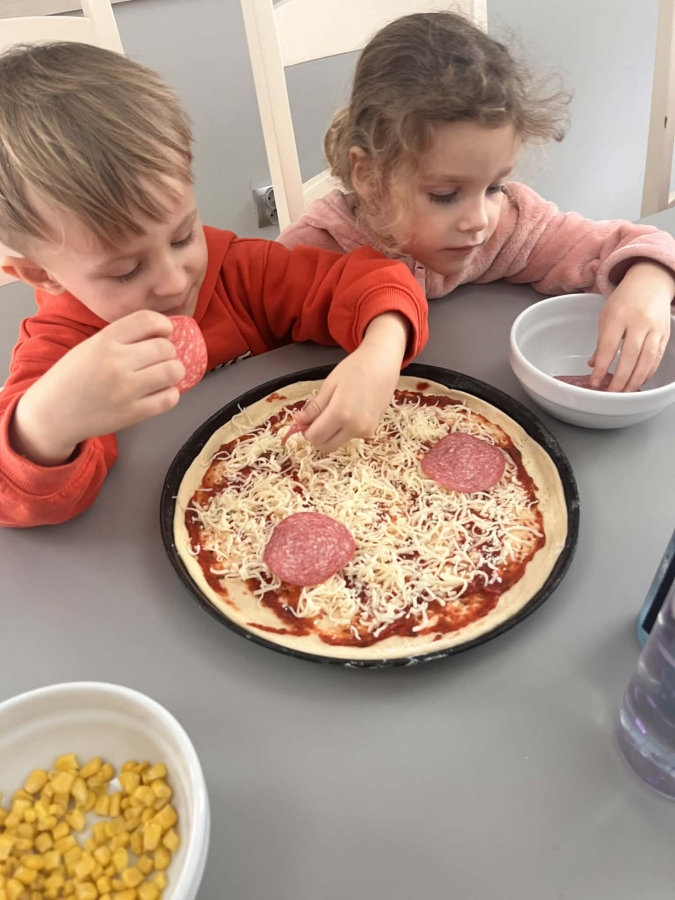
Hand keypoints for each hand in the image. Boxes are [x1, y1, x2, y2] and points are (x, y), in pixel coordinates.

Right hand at [10, 310, 184, 465]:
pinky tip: (160, 392)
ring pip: (173, 371)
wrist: (53, 413)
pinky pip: (169, 399)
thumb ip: (122, 337)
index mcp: (104, 341)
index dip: (163, 325)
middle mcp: (116, 363)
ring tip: (163, 374)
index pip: (148, 320)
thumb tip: (161, 332)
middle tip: (159, 358)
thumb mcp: (90, 346)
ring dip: (174, 371)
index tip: (164, 332)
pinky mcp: (133, 413)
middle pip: (165, 347)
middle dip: (169, 351)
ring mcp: (126, 390)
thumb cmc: (73, 377)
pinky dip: (171, 394)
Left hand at [295, 312, 408, 452]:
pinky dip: (344, 429)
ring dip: (331, 433)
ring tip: (336, 409)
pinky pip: (350, 436)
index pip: (314, 437)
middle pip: (326, 446)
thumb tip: (298, 421)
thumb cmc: (355, 369)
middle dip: (317, 436)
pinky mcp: (372, 430)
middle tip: (317, 417)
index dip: (306, 430)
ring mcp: (365, 431)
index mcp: (340, 414)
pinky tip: (350, 410)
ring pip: (337, 442)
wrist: (383, 364)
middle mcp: (354, 427)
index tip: (305, 419)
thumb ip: (314, 407)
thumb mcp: (330, 385)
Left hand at [589, 261, 673, 391]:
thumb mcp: (606, 317)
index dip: (601, 367)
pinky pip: (657, 357)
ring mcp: (655, 328)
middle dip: (620, 378)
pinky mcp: (665, 334)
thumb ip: (601, 342)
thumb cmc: (624, 301)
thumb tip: (593, 365)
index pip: (608, 347)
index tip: (595, 382)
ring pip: (647, 359)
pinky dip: (648, 372)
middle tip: (611, 393)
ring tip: (625, 392)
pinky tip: (639, 381)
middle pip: (630, 356)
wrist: (650, 283)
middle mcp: (638, 322)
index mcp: (618, 316)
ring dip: (636, 379)